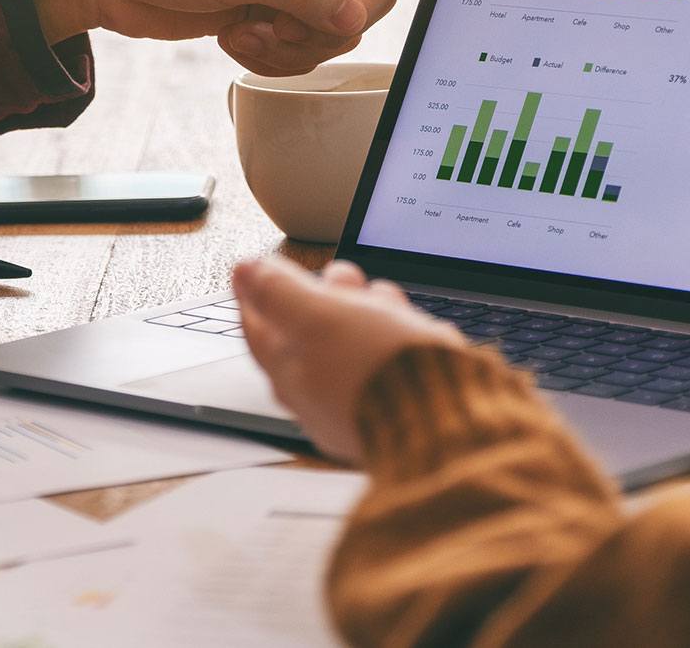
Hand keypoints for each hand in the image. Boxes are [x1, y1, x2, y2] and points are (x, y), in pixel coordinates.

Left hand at [233, 257, 469, 461]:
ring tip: (382, 295)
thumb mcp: (320, 316)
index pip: (257, 328)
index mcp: (288, 374)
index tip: (252, 268)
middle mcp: (316, 395)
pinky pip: (383, 359)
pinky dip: (392, 334)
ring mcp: (354, 402)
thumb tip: (244, 271)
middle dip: (325, 295)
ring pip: (350, 342)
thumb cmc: (378, 372)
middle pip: (307, 333)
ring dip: (364, 310)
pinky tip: (407, 323)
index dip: (255, 291)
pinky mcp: (392, 404)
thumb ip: (280, 292)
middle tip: (341, 276)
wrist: (445, 421)